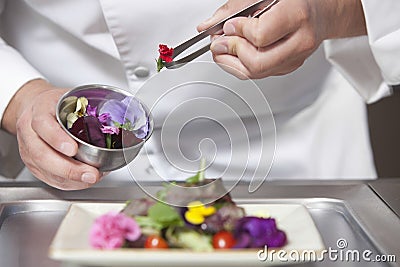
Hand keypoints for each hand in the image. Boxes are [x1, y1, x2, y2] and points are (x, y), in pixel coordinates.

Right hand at [2, 79, 102, 189]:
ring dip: (71, 179)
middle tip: (91, 173)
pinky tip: (82, 182)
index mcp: (39, 110)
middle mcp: (30, 132)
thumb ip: (88, 108)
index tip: (73, 149)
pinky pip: (48, 178)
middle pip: (42, 154)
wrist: (33, 109)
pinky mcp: (33, 164)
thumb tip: (116, 121)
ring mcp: (28, 150)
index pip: (43, 125)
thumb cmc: (55, 104)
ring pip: (44, 169)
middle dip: (69, 169)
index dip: (57, 139)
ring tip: (91, 179)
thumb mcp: (69, 97)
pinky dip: (67, 183)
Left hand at [198, 0, 366, 78]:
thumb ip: (236, 8)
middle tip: (218, 43)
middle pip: (257, 63)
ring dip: (231, 63)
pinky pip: (260, 74)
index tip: (229, 26)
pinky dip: (241, 65)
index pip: (260, 36)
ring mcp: (296, 58)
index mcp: (297, 17)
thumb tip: (209, 25)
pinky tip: (236, 53)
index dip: (239, 32)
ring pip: (256, 73)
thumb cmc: (299, 0)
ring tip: (221, 48)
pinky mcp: (290, 67)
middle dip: (231, 53)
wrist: (325, 10)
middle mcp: (300, 42)